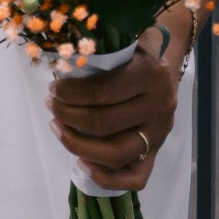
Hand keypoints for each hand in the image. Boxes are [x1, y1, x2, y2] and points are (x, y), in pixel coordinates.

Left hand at [49, 6, 193, 194]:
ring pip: (116, 153)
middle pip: (104, 123)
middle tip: (51, 105)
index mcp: (150, 75)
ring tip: (58, 127)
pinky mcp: (157, 152)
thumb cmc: (138, 51)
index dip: (71, 93)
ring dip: (78, 145)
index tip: (53, 88)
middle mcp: (159, 106)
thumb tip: (61, 58)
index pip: (102, 92)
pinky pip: (136, 178)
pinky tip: (81, 163)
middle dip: (69, 116)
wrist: (168, 65)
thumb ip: (101, 49)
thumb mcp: (125, 40)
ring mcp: (159, 133)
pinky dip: (106, 177)